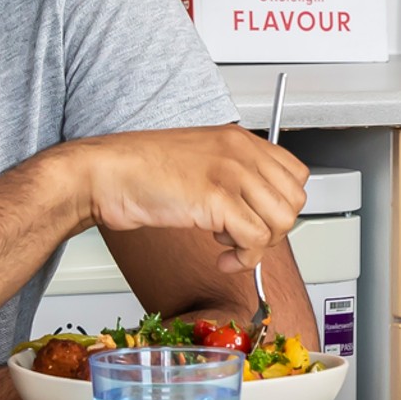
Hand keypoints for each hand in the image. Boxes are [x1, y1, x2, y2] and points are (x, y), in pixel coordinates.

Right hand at [70, 126, 306, 278]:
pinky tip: (222, 258)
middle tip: (244, 238)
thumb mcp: (200, 161)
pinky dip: (243, 259)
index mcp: (239, 139)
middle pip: (295, 200)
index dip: (281, 204)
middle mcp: (240, 152)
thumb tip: (259, 209)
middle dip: (274, 228)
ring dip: (259, 245)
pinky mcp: (215, 199)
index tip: (260, 219)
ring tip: (228, 247)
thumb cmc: (141, 170)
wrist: (105, 173)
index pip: (296, 174)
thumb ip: (232, 176)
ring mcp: (230, 173)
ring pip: (281, 221)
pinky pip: (255, 240)